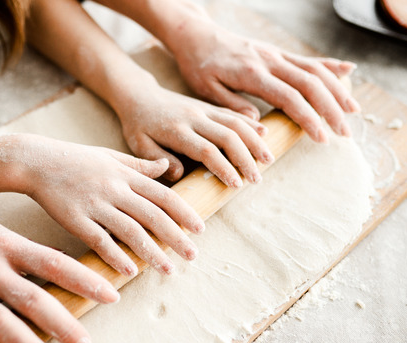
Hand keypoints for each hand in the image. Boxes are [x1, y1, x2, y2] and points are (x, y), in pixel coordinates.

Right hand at [13, 134, 204, 276]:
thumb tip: (167, 168)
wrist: (36, 160)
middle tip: (193, 255)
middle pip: (152, 215)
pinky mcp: (75, 218)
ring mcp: (94, 204)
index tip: (200, 229)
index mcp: (125, 174)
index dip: (183, 213)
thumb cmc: (74, 159)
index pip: (162, 195)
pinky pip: (99, 240)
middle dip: (175, 237)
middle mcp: (114, 189)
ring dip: (151, 252)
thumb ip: (139, 165)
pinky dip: (116, 255)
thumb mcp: (110, 156)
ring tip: (168, 269)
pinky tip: (130, 271)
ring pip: (130, 231)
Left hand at [114, 82, 272, 185]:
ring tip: (268, 160)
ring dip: (254, 141)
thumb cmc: (138, 125)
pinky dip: (251, 123)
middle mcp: (193, 117)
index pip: (205, 149)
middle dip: (245, 158)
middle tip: (257, 179)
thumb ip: (156, 159)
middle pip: (227, 135)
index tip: (236, 184)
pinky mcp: (209, 106)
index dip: (223, 167)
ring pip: (235, 122)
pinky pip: (233, 112)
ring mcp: (203, 109)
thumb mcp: (138, 144)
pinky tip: (266, 134)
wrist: (139, 95)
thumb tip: (179, 173)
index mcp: (176, 130)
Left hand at [169, 22, 359, 143]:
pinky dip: (330, 65)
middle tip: (345, 133)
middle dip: (332, 109)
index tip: (323, 137)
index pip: (289, 97)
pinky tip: (349, 71)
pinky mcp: (277, 52)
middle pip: (310, 84)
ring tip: (353, 112)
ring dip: (337, 90)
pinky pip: (308, 59)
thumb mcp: (206, 89)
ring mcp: (276, 54)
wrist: (196, 35)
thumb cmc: (198, 65)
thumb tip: (258, 124)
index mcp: (252, 73)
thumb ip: (232, 105)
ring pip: (315, 70)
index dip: (309, 118)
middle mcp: (269, 60)